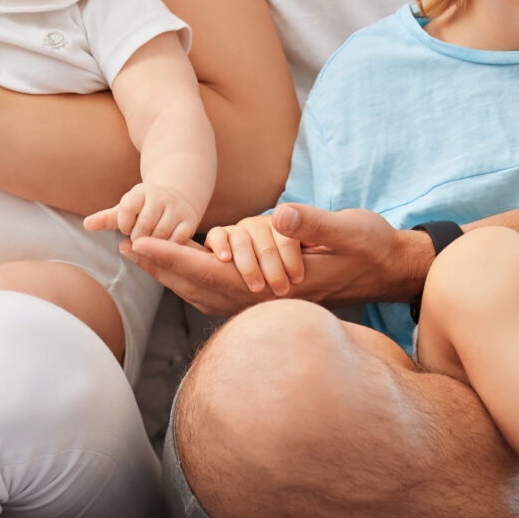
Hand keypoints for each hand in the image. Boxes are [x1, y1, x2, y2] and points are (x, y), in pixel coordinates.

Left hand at [85, 182, 203, 241]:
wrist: (176, 197)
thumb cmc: (143, 208)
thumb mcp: (125, 210)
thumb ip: (106, 218)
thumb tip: (86, 225)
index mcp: (141, 192)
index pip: (126, 209)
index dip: (124, 223)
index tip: (127, 227)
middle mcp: (160, 197)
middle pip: (143, 227)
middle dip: (138, 237)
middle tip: (139, 238)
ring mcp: (177, 208)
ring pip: (160, 235)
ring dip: (152, 245)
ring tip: (150, 242)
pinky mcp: (190, 220)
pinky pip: (178, 240)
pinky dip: (169, 247)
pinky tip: (165, 246)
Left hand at [121, 202, 424, 316]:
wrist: (394, 270)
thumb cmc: (374, 247)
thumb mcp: (351, 229)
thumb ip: (316, 224)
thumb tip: (282, 217)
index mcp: (282, 285)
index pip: (216, 274)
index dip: (176, 259)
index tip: (141, 243)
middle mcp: (270, 300)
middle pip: (203, 287)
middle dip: (163, 267)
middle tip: (124, 243)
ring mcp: (270, 300)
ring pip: (209, 292)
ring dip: (174, 272)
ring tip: (140, 252)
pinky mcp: (273, 293)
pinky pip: (223, 289)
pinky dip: (195, 277)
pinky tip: (182, 264)